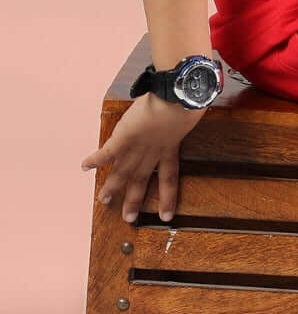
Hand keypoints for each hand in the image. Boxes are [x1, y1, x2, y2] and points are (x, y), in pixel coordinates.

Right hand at [81, 92, 206, 223]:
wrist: (180, 94)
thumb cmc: (190, 97)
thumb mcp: (192, 112)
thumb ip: (188, 116)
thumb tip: (196, 109)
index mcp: (171, 147)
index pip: (169, 179)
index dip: (168, 198)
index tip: (165, 216)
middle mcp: (153, 151)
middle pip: (142, 180)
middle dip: (134, 200)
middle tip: (129, 219)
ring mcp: (138, 145)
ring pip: (123, 171)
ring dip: (112, 186)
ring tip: (103, 200)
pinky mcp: (125, 136)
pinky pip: (107, 151)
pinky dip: (95, 159)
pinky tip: (85, 167)